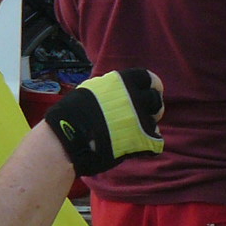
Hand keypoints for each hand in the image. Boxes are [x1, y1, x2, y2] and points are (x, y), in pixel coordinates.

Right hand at [46, 70, 165, 174]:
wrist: (68, 136)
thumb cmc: (73, 112)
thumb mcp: (92, 89)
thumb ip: (111, 88)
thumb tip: (120, 90)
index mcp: (123, 82)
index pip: (149, 78)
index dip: (151, 86)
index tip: (149, 91)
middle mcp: (135, 98)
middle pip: (156, 100)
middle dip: (152, 107)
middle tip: (142, 114)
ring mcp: (139, 120)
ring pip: (155, 122)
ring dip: (148, 126)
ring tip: (135, 131)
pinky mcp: (140, 141)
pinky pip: (155, 143)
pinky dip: (148, 146)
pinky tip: (138, 146)